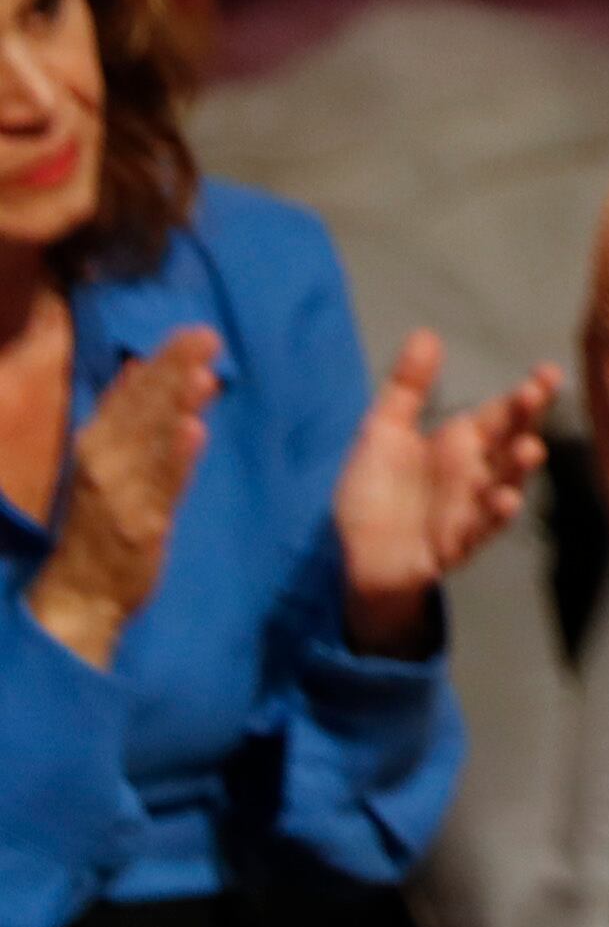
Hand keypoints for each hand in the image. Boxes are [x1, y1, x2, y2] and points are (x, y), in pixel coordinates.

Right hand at [27, 329, 216, 666]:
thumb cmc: (100, 523)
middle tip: (207, 335)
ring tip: (204, 372)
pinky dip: (177, 459)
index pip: (129, 396)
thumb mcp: (107, 463)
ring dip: (177, 405)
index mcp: (96, 444)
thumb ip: (125, 419)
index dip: (160, 363)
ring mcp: (122, 493)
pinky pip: (162, 487)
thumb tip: (141, 371)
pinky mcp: (142, 525)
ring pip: (152, 442)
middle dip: (173, 371)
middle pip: (141, 411)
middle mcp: (104, 462)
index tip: (192, 331)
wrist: (82, 595)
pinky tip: (194, 430)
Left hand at [332, 334, 557, 653]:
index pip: (502, 413)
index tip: (547, 372)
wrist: (359, 557)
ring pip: (505, 483)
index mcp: (463, 443)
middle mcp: (476, 472)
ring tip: (529, 449)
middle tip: (535, 394)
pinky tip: (504, 500)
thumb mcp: (382, 432)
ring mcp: (472, 507)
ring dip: (519, 468)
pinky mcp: (457, 542)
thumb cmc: (377, 492)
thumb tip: (427, 333)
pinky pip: (482, 528)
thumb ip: (407, 386)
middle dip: (525, 419)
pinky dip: (495, 515)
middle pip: (509, 441)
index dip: (527, 394)